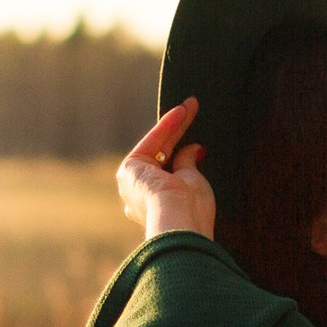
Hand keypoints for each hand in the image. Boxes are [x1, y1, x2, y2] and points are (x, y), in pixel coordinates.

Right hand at [118, 99, 216, 238]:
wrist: (179, 221)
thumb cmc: (191, 210)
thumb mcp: (193, 183)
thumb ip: (187, 165)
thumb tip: (193, 149)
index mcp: (157, 208)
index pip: (170, 175)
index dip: (183, 156)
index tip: (197, 145)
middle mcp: (139, 198)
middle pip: (162, 157)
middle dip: (178, 133)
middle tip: (192, 112)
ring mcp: (132, 184)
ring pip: (157, 147)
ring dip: (174, 125)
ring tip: (191, 105)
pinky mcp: (129, 169)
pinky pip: (152, 143)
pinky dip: (167, 126)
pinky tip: (182, 111)